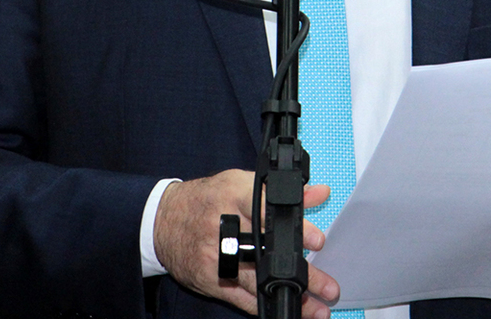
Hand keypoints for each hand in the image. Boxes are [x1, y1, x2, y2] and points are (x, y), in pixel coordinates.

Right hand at [152, 169, 340, 317]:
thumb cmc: (206, 200)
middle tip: (327, 286)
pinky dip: (264, 306)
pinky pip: (240, 298)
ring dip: (289, 296)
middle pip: (267, 252)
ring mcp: (215, 256)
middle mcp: (223, 225)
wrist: (162, 221)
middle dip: (300, 273)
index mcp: (233, 194)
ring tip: (316, 308)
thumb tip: (319, 193)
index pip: (267, 209)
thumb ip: (279, 192)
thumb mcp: (238, 184)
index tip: (317, 241)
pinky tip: (285, 311)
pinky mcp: (209, 279)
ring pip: (257, 281)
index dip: (294, 226)